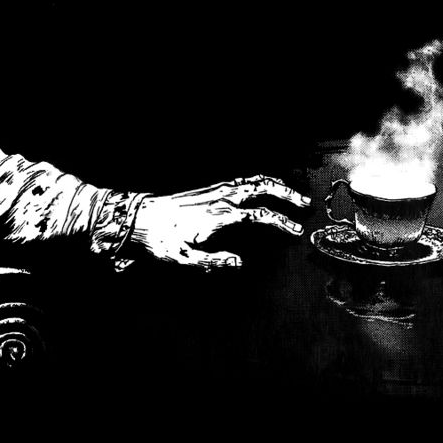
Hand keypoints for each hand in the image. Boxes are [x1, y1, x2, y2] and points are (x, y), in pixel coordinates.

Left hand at [130, 175, 312, 270]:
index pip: (260, 215)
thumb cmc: (159, 241)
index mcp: (219, 215)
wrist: (137, 219)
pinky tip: (264, 189)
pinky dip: (259, 182)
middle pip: (261, 188)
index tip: (296, 231)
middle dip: (287, 195)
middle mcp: (219, 198)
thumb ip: (214, 262)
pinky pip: (240, 180)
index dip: (282, 222)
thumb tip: (240, 262)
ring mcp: (214, 191)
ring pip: (252, 180)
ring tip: (292, 194)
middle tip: (306, 205)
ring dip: (275, 185)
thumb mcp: (184, 259)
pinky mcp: (207, 190)